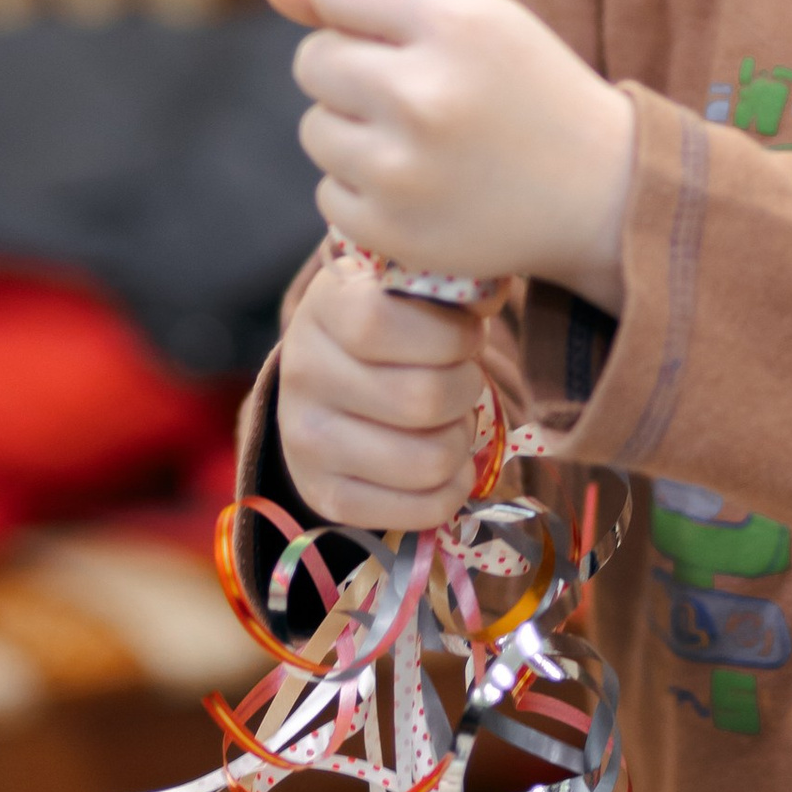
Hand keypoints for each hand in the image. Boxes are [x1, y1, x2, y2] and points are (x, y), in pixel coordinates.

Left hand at [267, 0, 633, 305]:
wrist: (602, 196)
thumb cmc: (530, 91)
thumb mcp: (477, 20)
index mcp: (455, 24)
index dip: (349, 3)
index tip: (379, 24)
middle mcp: (424, 94)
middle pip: (314, 60)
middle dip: (351, 71)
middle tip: (412, 91)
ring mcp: (403, 170)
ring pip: (315, 128)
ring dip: (353, 132)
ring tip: (421, 142)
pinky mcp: (391, 230)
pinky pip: (327, 190)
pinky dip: (364, 189)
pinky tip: (421, 186)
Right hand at [275, 249, 490, 534]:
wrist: (330, 381)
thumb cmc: (392, 325)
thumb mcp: (407, 287)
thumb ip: (449, 283)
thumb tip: (490, 292)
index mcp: (323, 307)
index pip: (380, 324)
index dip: (450, 334)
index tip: (466, 336)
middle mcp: (301, 375)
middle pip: (421, 399)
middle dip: (465, 390)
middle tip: (460, 380)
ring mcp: (306, 442)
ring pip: (428, 460)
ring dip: (461, 441)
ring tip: (449, 421)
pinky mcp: (325, 496)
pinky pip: (421, 509)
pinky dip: (452, 489)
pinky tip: (444, 464)